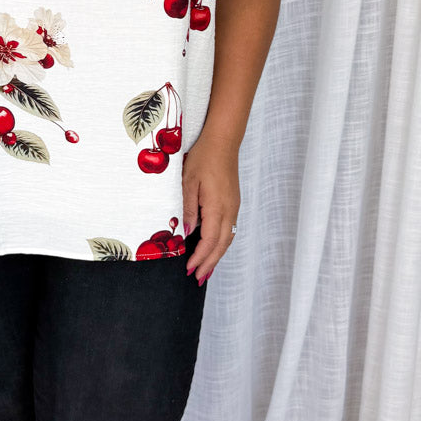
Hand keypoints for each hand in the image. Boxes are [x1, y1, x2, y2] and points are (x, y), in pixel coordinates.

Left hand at [181, 134, 240, 282]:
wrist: (223, 142)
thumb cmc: (203, 158)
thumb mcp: (188, 182)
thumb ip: (188, 208)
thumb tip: (187, 233)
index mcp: (217, 206)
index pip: (210, 240)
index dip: (200, 257)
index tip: (189, 269)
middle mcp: (229, 210)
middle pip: (222, 245)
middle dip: (209, 263)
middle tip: (197, 278)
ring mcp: (233, 207)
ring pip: (227, 238)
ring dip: (216, 256)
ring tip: (205, 270)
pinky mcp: (233, 203)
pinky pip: (229, 229)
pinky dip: (220, 244)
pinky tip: (212, 248)